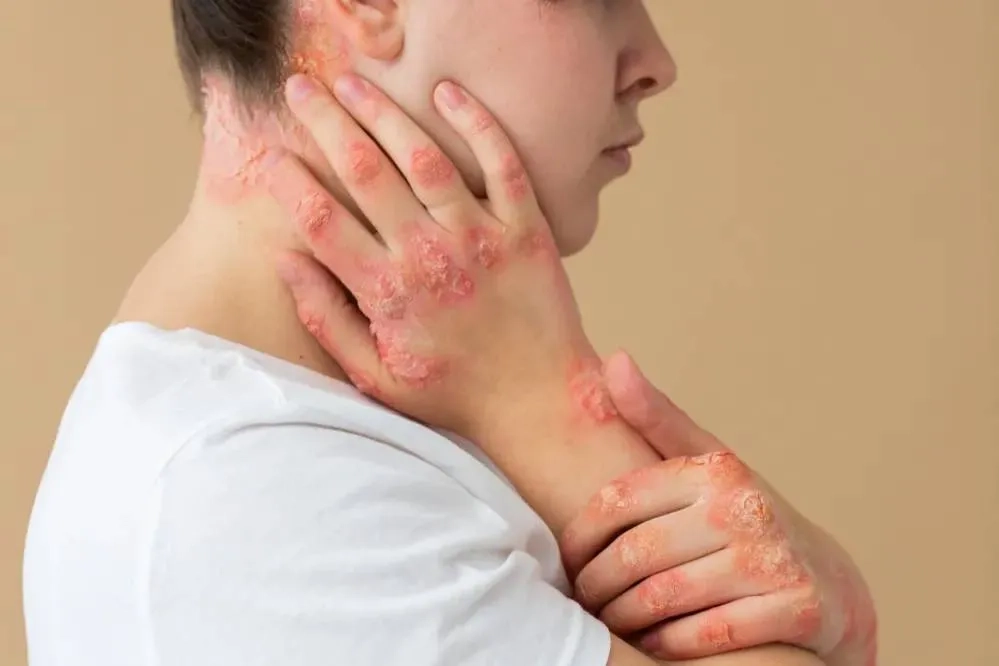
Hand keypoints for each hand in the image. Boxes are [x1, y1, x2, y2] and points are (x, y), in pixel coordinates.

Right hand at [269, 73, 599, 439]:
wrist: (538, 401)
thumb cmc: (454, 392)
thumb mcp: (376, 374)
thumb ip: (327, 317)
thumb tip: (285, 260)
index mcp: (388, 293)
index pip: (322, 221)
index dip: (290, 182)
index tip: (273, 155)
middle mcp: (430, 257)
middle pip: (364, 171)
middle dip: (326, 122)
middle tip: (299, 89)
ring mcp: (480, 238)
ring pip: (424, 157)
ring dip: (384, 112)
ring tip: (353, 80)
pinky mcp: (526, 229)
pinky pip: (502, 163)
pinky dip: (477, 122)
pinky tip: (447, 92)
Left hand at [560, 351, 877, 665]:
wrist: (830, 582)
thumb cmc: (744, 518)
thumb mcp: (707, 463)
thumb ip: (656, 418)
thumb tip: (615, 360)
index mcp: (715, 468)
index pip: (617, 502)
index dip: (579, 537)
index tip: (568, 559)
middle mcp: (743, 507)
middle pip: (635, 555)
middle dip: (597, 585)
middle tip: (585, 599)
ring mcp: (770, 558)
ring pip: (661, 599)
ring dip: (624, 619)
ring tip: (610, 621)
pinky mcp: (792, 609)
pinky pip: (702, 636)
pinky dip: (667, 645)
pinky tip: (652, 643)